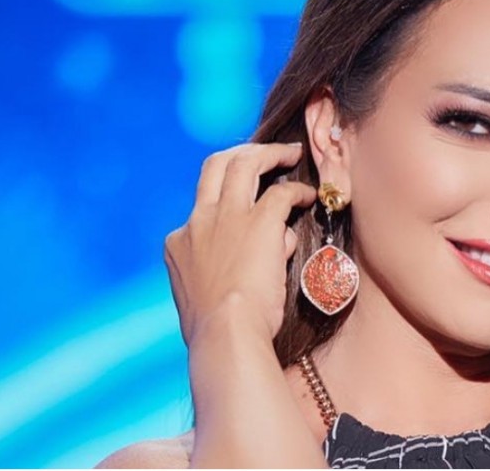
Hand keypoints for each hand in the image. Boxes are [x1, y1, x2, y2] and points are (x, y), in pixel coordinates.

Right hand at [164, 142, 316, 345]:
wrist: (225, 335)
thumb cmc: (220, 331)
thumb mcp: (209, 296)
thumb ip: (228, 270)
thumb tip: (270, 253)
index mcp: (179, 243)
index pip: (203, 208)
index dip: (227, 205)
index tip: (246, 208)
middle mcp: (198, 222)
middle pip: (214, 166)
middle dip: (241, 153)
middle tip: (265, 154)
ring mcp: (226, 218)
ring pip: (243, 163)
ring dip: (269, 154)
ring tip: (291, 153)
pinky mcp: (259, 222)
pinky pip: (282, 193)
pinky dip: (298, 191)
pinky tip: (310, 197)